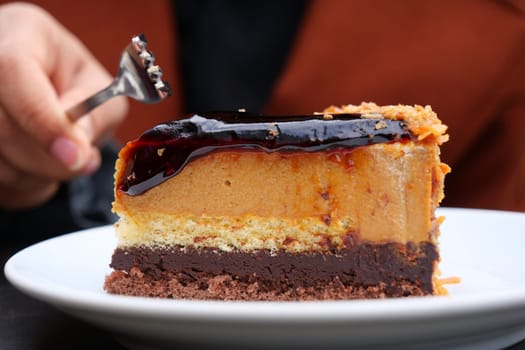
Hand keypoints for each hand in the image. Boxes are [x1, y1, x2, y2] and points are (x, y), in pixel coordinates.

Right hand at [0, 3, 127, 209]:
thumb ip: (97, 113)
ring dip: (34, 175)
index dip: (44, 121)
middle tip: (80, 162)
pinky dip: (20, 184)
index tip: (76, 157)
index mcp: (22, 32)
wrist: (48, 88)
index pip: (13, 70)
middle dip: (47, 160)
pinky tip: (35, 166)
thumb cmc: (75, 84)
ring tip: (58, 158)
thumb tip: (77, 145)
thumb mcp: (101, 90)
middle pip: (0, 124)